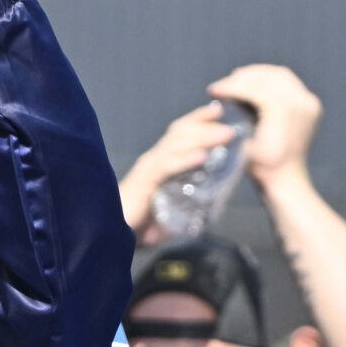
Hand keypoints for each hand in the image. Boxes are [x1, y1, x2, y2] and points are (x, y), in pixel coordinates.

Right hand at [121, 103, 237, 242]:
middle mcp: (154, 159)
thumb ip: (189, 201)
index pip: (181, 133)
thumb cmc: (142, 224)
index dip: (199, 119)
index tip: (220, 110)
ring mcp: (148, 167)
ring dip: (203, 137)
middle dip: (207, 125)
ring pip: (176, 144)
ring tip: (226, 134)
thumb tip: (214, 201)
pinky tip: (202, 157)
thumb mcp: (172, 208)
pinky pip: (166, 166)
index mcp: (161, 162)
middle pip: (180, 132)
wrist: (112, 236)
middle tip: (232, 124)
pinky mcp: (143, 181)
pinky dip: (185, 160)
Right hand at [207, 65, 319, 186]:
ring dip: (255, 75)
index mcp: (286, 115)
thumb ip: (232, 119)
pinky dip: (269, 78)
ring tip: (235, 80)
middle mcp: (302, 105)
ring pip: (278, 75)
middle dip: (242, 78)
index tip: (213, 89)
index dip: (231, 86)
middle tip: (223, 84)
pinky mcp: (310, 103)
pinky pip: (288, 81)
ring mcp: (309, 102)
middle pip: (267, 77)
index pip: (255, 89)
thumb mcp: (242, 145)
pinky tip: (253, 83)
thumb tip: (221, 94)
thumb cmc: (262, 165)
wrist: (286, 177)